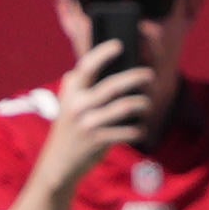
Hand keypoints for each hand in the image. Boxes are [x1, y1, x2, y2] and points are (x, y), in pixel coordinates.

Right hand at [27, 46, 164, 187]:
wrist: (58, 164)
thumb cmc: (70, 129)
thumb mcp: (68, 104)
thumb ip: (82, 85)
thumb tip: (108, 64)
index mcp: (71, 91)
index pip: (87, 66)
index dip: (103, 53)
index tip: (119, 45)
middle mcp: (78, 105)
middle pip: (113, 86)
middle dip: (136, 77)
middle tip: (150, 75)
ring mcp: (88, 124)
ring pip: (125, 107)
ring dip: (142, 104)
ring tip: (147, 103)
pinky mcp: (98, 141)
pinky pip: (128, 131)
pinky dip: (139, 129)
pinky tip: (140, 128)